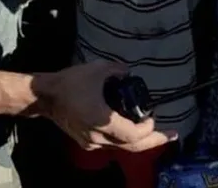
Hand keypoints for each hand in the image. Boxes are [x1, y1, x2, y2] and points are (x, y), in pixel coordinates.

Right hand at [41, 62, 176, 151]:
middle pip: (132, 147)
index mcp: (104, 122)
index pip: (134, 135)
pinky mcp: (86, 142)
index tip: (154, 117)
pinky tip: (131, 129)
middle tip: (173, 135)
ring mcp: (91, 143)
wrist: (44, 96)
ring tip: (154, 131)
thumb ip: (118, 70)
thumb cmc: (71, 83)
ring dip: (139, 141)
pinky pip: (110, 145)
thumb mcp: (98, 70)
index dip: (149, 129)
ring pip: (121, 147)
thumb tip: (129, 72)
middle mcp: (99, 137)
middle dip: (155, 142)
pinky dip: (124, 139)